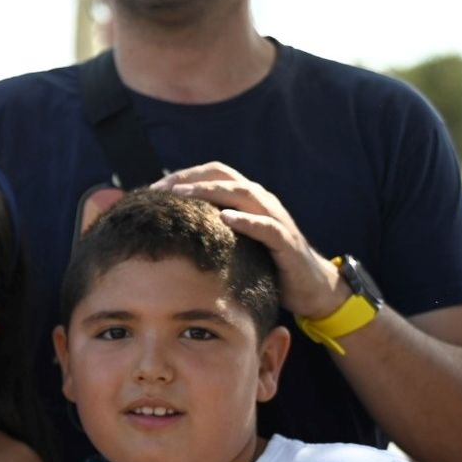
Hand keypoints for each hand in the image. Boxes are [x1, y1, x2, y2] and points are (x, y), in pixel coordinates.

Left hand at [153, 162, 349, 319]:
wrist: (308, 287)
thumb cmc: (263, 264)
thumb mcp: (232, 243)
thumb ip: (209, 229)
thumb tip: (167, 228)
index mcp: (246, 199)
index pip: (213, 174)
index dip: (183, 176)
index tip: (153, 188)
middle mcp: (261, 202)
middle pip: (224, 177)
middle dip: (190, 179)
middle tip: (160, 189)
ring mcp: (276, 218)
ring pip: (244, 194)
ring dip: (212, 192)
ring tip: (183, 195)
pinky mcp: (286, 241)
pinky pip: (267, 226)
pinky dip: (247, 220)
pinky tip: (226, 219)